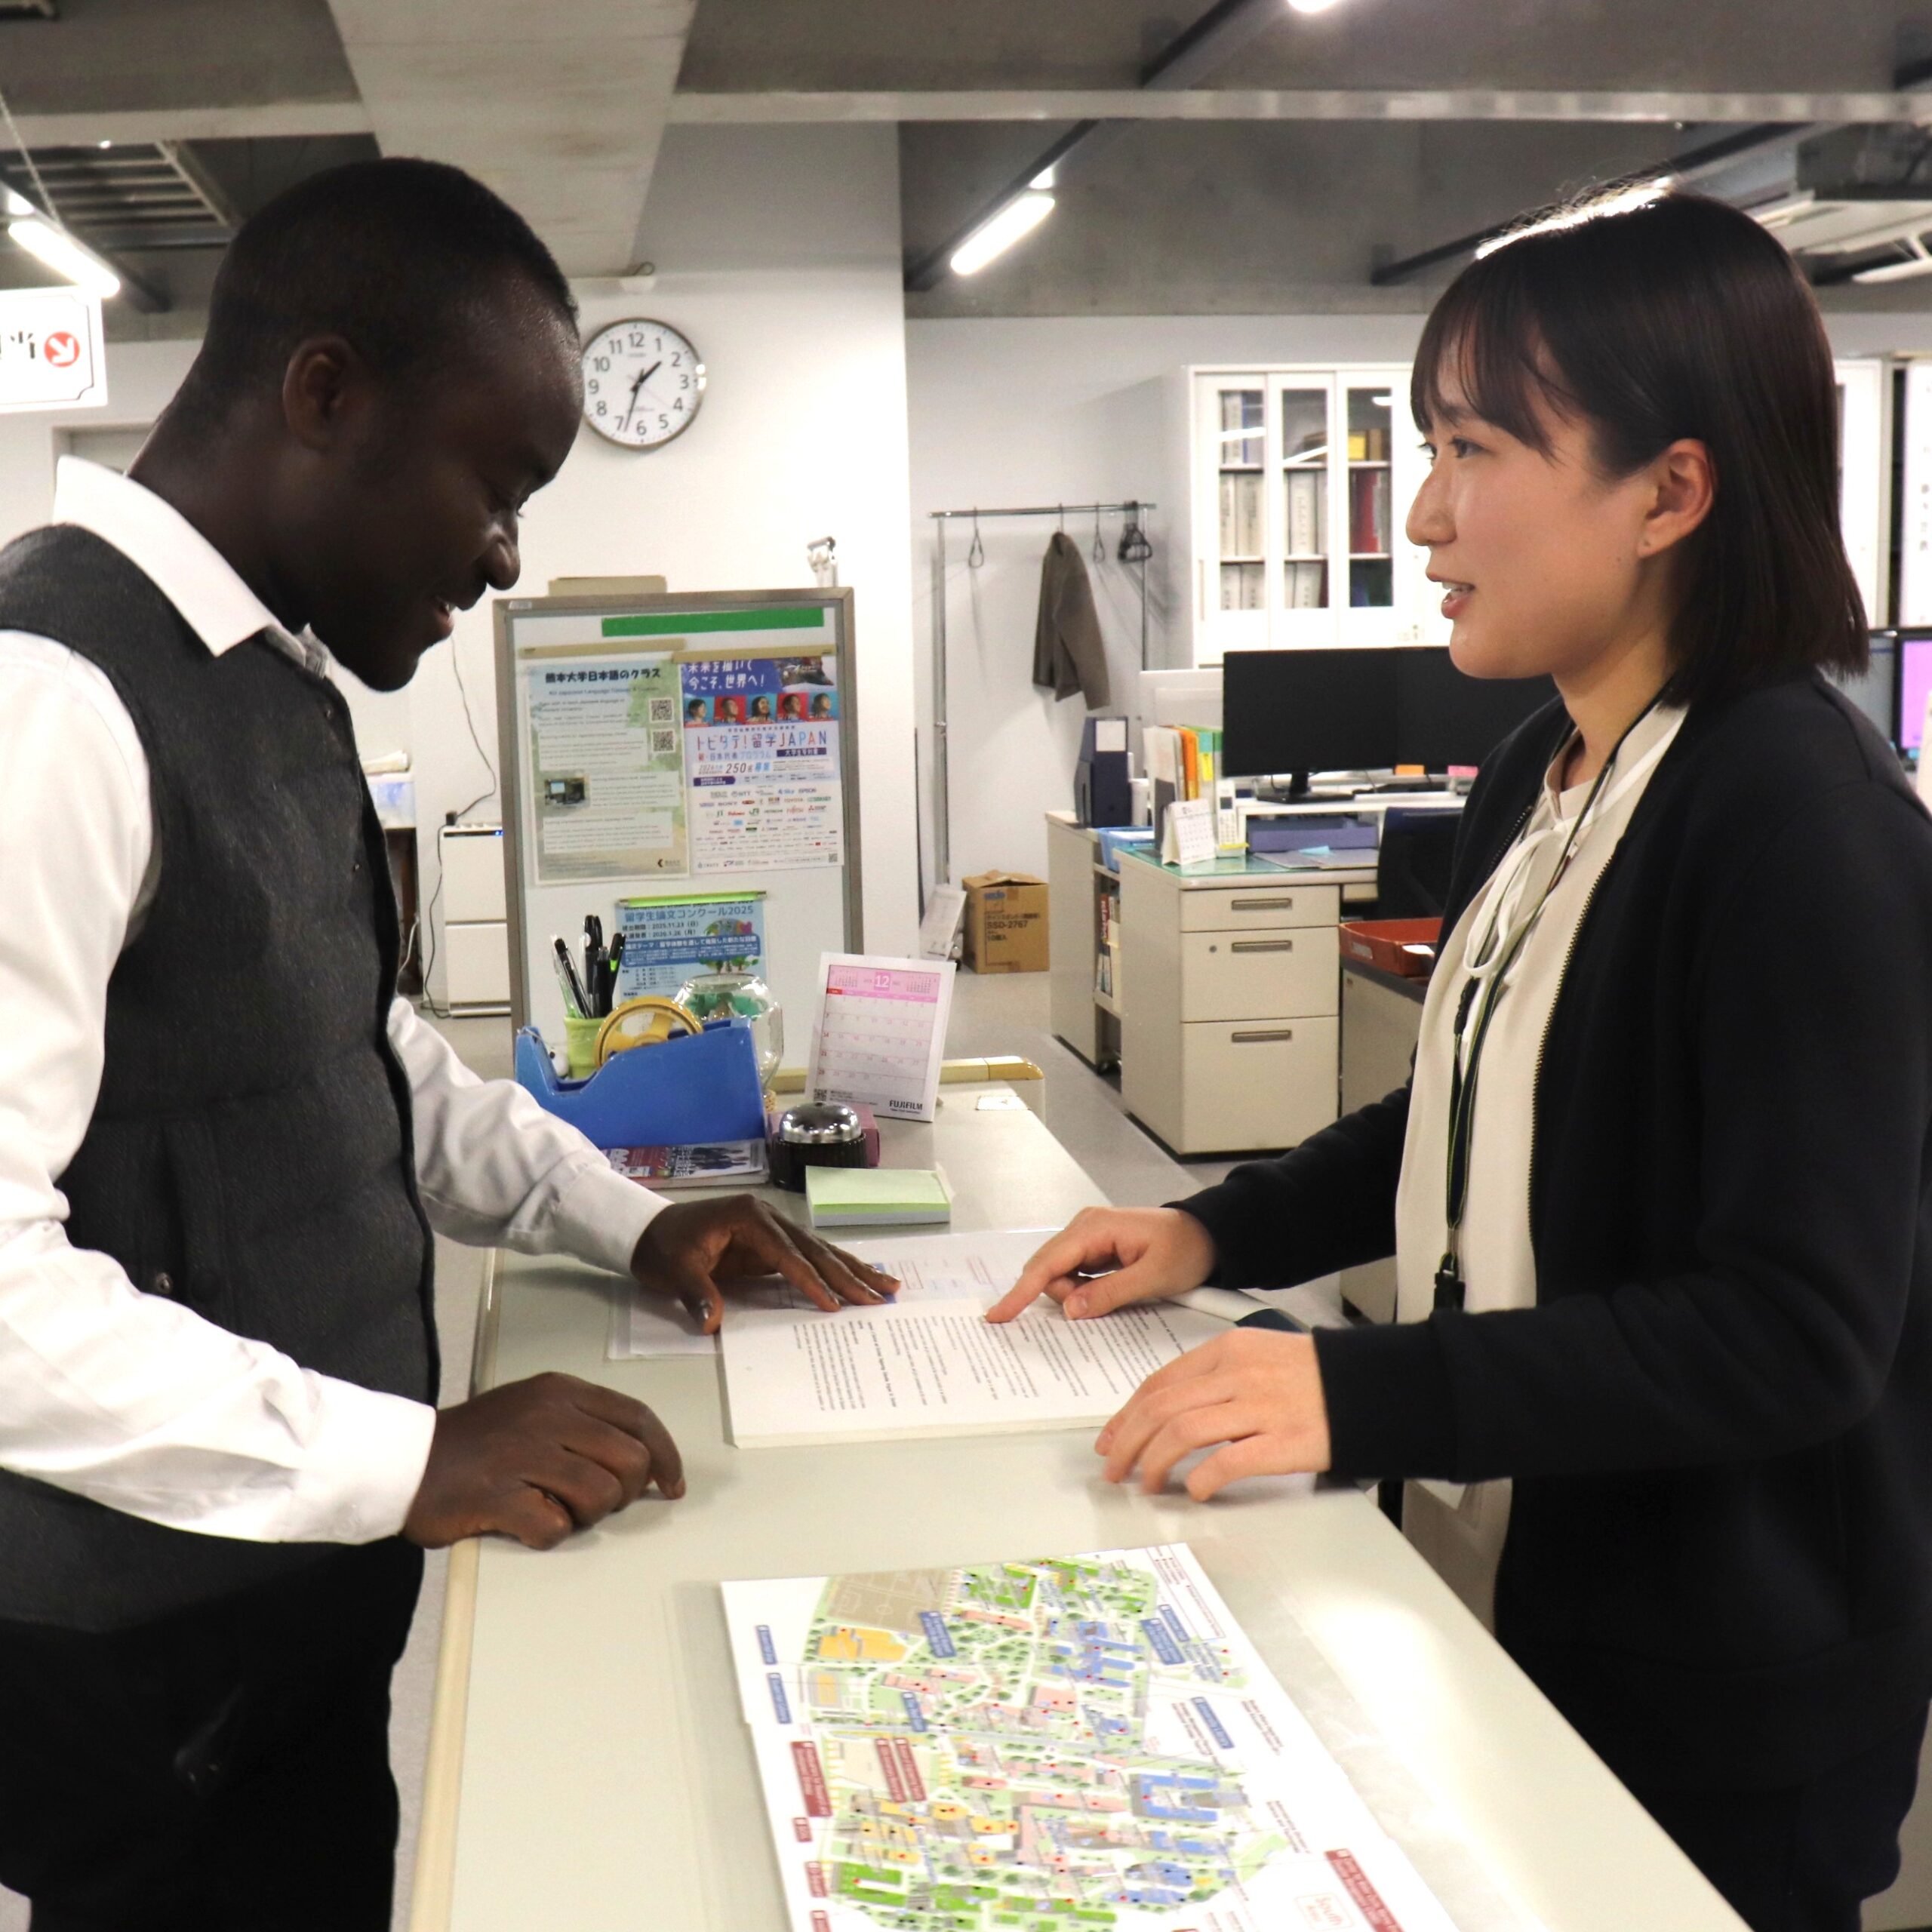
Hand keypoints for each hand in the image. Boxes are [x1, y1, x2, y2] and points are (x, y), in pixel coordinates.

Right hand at [403, 1372, 683, 1549]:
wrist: (405, 1461)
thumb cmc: (478, 1441)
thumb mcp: (536, 1410)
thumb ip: (586, 1424)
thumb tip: (645, 1460)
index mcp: (562, 1392)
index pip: (638, 1419)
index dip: (665, 1455)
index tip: (671, 1484)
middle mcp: (549, 1415)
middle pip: (630, 1461)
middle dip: (625, 1492)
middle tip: (597, 1502)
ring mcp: (524, 1454)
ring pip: (600, 1496)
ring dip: (586, 1515)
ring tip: (553, 1507)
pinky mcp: (499, 1495)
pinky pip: (555, 1528)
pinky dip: (547, 1534)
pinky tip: (525, 1521)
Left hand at [631, 1194, 897, 1334]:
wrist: (647, 1231)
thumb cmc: (663, 1247)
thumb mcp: (675, 1270)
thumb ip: (697, 1293)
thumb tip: (711, 1322)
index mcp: (748, 1217)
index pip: (787, 1253)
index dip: (811, 1279)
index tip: (834, 1304)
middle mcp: (768, 1217)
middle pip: (815, 1249)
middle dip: (849, 1274)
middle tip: (883, 1294)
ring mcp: (772, 1228)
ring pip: (820, 1251)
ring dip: (852, 1270)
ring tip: (888, 1285)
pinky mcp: (771, 1244)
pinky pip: (809, 1258)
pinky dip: (834, 1270)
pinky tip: (858, 1279)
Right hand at [985, 1206, 1215, 1322]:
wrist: (1207, 1235)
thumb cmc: (1185, 1250)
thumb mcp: (1153, 1277)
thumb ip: (1110, 1292)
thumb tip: (1070, 1308)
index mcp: (1094, 1228)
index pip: (1048, 1263)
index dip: (1021, 1291)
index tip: (999, 1314)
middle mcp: (1083, 1227)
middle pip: (1047, 1269)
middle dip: (1060, 1295)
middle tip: (1100, 1304)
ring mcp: (1087, 1236)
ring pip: (1058, 1274)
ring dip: (1073, 1294)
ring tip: (1115, 1294)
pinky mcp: (1094, 1247)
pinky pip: (1072, 1273)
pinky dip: (1080, 1289)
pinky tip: (1103, 1293)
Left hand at [1095, 1329, 1330, 1498]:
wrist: (1370, 1386)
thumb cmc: (1315, 1375)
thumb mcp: (1258, 1355)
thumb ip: (1215, 1376)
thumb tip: (1170, 1409)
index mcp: (1228, 1350)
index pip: (1160, 1383)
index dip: (1126, 1415)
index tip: (1111, 1438)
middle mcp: (1238, 1375)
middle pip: (1161, 1409)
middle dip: (1127, 1442)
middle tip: (1115, 1468)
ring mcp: (1259, 1408)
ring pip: (1181, 1433)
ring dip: (1153, 1462)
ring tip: (1147, 1483)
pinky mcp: (1281, 1442)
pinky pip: (1225, 1463)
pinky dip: (1200, 1480)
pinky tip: (1195, 1490)